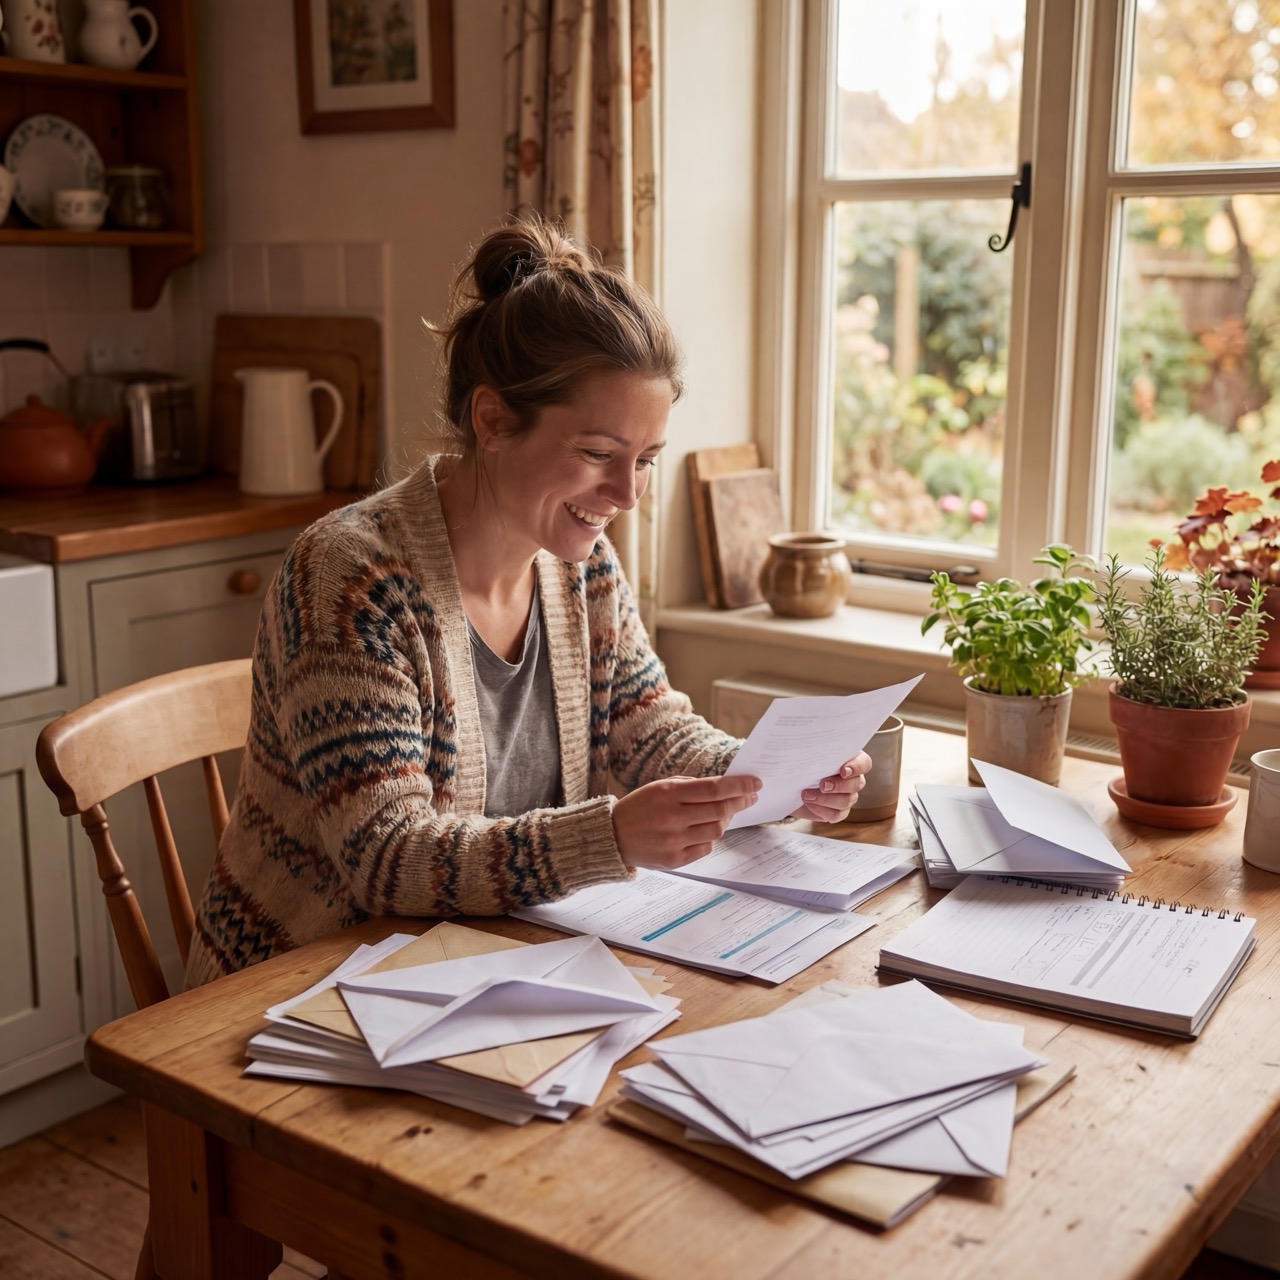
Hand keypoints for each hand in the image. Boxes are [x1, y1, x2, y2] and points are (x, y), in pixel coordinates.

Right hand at [613, 774, 760, 870]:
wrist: (613, 836)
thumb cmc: (639, 807)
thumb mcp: (660, 786)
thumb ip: (691, 787)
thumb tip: (725, 789)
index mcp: (668, 794)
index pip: (714, 789)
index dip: (738, 786)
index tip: (755, 783)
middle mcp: (673, 818)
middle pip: (720, 810)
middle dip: (741, 801)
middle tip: (750, 796)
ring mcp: (674, 841)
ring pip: (716, 831)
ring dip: (725, 820)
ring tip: (725, 812)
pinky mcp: (674, 860)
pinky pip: (705, 847)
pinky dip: (709, 837)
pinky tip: (704, 829)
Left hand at [791, 751, 872, 822]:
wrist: (790, 781)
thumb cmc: (800, 761)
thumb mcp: (804, 751)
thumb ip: (811, 746)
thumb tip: (807, 740)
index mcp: (850, 759)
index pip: (864, 763)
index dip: (857, 767)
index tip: (843, 770)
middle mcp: (852, 778)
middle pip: (857, 784)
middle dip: (839, 785)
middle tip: (822, 785)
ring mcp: (847, 796)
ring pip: (847, 801)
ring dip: (826, 799)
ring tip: (806, 795)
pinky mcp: (838, 811)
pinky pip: (837, 815)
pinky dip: (822, 810)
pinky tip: (810, 803)